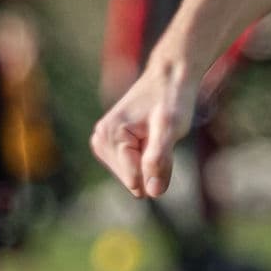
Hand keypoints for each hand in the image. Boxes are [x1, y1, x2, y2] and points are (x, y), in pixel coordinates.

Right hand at [91, 53, 202, 196]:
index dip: (158, 169)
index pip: (135, 180)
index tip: (165, 142)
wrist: (169, 76)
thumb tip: (152, 193)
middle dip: (152, 166)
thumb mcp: (169, 129)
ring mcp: (103, 142)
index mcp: (109, 136)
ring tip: (155, 134)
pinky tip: (150, 136)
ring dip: (150, 162)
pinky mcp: (111, 144)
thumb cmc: (171, 99)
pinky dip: (147, 159)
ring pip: (134, 176)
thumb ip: (159, 161)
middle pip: (132, 180)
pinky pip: (133, 167)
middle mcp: (100, 140)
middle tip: (161, 137)